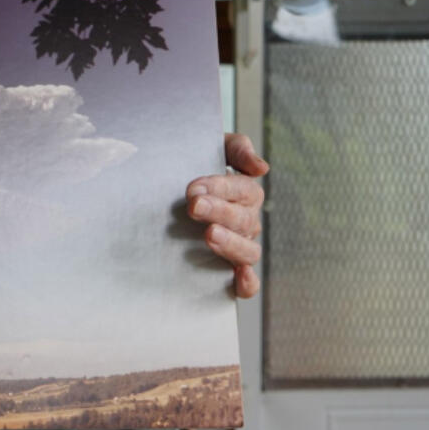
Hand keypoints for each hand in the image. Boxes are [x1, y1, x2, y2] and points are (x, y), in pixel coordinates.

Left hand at [186, 133, 267, 297]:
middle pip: (243, 219)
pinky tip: (240, 280)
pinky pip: (247, 281)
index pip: (243, 190)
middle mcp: (246, 221)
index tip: (193, 188)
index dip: (221, 188)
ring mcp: (238, 245)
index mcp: (245, 193)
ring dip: (231, 243)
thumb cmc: (194, 163)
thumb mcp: (213, 147)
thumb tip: (261, 168)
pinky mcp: (228, 268)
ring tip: (210, 235)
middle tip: (194, 206)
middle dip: (219, 211)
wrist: (166, 184)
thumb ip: (237, 149)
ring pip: (248, 250)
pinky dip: (247, 283)